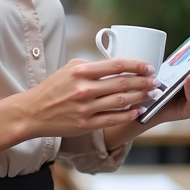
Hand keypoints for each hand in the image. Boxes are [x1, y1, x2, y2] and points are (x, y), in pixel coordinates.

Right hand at [22, 58, 162, 137]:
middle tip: (156, 81)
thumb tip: (116, 65)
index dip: (137, 65)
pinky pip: (113, 119)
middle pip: (123, 83)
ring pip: (121, 101)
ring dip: (141, 97)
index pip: (116, 65)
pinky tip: (138, 111)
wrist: (33, 112)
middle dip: (144, 82)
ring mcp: (86, 108)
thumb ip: (92, 66)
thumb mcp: (69, 69)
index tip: (149, 67)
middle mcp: (84, 89)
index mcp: (81, 71)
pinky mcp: (85, 124)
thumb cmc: (53, 88)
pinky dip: (128, 115)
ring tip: (151, 94)